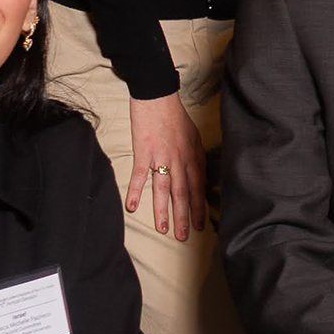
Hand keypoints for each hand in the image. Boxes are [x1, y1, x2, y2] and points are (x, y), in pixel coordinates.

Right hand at [126, 94, 207, 241]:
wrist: (157, 97)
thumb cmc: (175, 116)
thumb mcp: (194, 137)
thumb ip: (196, 157)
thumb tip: (199, 175)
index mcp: (193, 156)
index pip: (198, 186)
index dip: (199, 206)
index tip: (201, 224)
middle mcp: (180, 159)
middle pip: (183, 193)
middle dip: (184, 216)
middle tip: (185, 236)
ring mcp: (161, 157)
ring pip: (164, 189)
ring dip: (163, 211)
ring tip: (164, 229)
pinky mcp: (144, 152)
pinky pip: (139, 176)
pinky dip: (135, 191)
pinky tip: (132, 207)